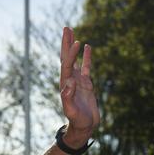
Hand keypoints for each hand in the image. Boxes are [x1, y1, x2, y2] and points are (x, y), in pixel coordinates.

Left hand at [59, 27, 99, 146]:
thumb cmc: (77, 120)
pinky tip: (87, 46)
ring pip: (75, 59)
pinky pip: (86, 67)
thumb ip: (68, 98)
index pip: (67, 65)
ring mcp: (78, 80)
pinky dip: (87, 57)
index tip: (76, 42)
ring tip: (73, 33)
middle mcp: (70, 79)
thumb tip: (68, 83)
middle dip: (66, 43)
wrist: (84, 126)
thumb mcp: (71, 110)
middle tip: (66, 28)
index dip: (71, 54)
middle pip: (67, 57)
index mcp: (65, 84)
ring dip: (73, 46)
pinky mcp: (86, 84)